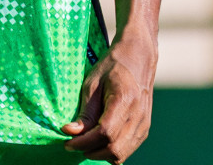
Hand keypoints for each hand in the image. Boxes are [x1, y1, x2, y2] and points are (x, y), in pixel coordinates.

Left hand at [62, 36, 156, 161]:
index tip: (67, 143)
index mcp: (125, 101)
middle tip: (72, 144)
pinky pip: (128, 149)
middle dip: (90, 151)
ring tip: (83, 144)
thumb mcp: (92, 83)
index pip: (105, 133)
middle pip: (114, 148)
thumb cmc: (112, 66)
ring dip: (100, 154)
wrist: (138, 59)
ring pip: (122, 153)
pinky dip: (111, 151)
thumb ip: (85, 111)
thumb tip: (70, 132)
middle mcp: (139, 116)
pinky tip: (98, 142)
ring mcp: (144, 124)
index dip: (84, 142)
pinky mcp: (145, 128)